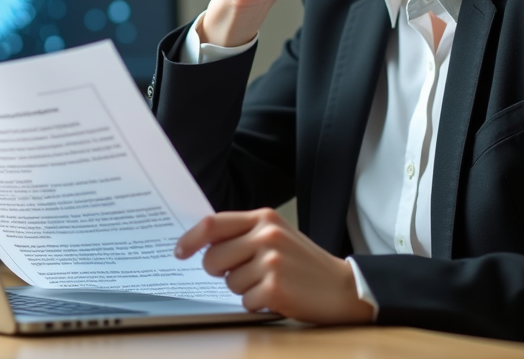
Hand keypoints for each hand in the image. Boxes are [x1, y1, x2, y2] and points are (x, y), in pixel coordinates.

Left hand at [174, 208, 374, 324]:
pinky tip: (278, 296)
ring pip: (228, 282)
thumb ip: (244, 234)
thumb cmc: (304, 263)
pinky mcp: (275, 287)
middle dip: (219, 272)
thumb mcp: (277, 236)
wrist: (343, 287)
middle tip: (242, 274)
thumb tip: (202, 244)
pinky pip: (245, 301)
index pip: (213, 223)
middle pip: (213, 257)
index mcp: (264, 218)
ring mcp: (271, 260)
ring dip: (243, 289)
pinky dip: (256, 304)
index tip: (180, 252)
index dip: (190, 239)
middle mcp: (266, 234)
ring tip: (268, 283)